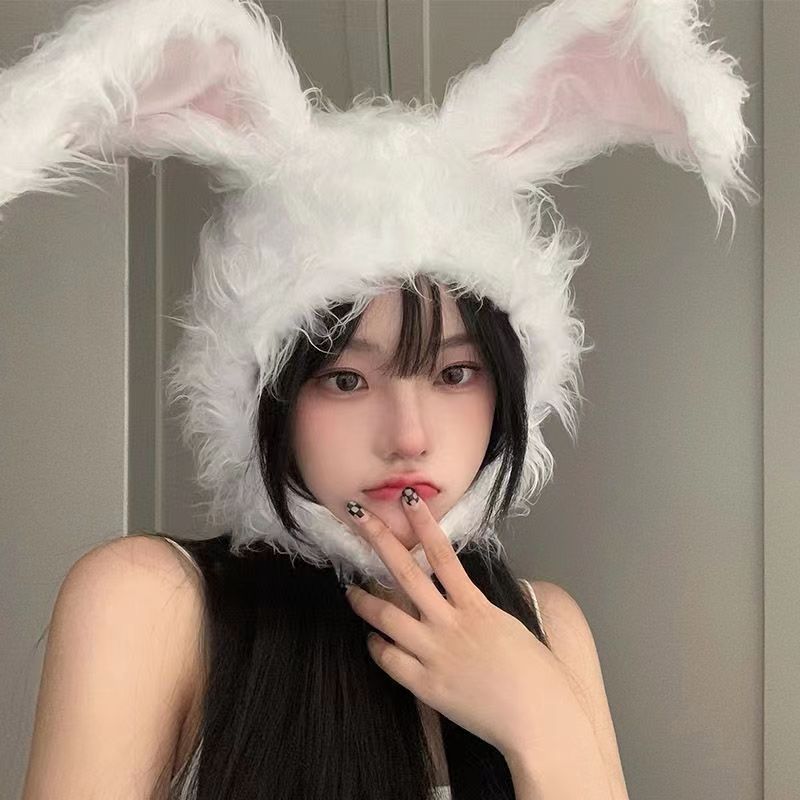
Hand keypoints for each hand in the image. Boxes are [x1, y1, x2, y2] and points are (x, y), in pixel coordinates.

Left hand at [342, 488, 593, 759]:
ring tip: (350, 590)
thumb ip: (482, 610)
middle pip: (405, 574)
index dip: (423, 523)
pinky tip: (373, 639)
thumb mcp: (511, 627)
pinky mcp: (426, 686)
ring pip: (387, 617)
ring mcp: (435, 654)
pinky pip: (389, 660)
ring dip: (364, 600)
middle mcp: (449, 624)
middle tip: (359, 519)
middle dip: (380, 541)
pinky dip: (377, 646)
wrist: (540, 722)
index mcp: (475, 606)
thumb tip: (466, 599)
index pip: (442, 554)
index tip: (407, 499)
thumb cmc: (538, 676)